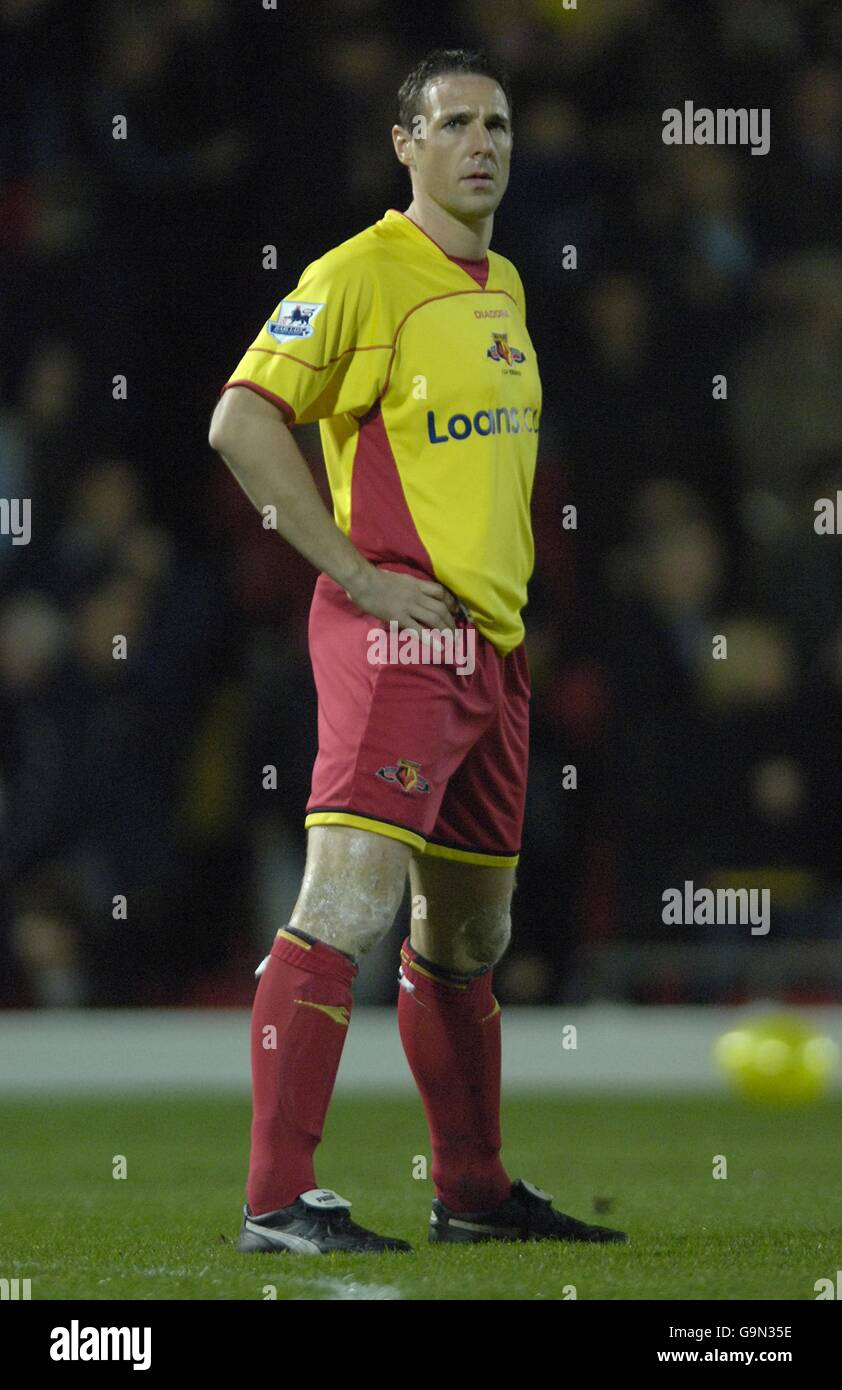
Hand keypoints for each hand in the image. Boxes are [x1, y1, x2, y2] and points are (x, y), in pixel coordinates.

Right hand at [345, 565, 459, 634]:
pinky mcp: (399, 617)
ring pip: (434, 618)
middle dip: (451, 621)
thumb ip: (407, 585)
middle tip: (455, 631)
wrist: (363, 580)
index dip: (450, 602)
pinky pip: (418, 630)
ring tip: (452, 640)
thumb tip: (410, 590)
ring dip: (446, 630)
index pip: (440, 592)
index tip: (454, 610)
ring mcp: (409, 607)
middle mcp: (417, 595)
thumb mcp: (398, 578)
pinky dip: (431, 640)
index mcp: (416, 584)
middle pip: (441, 607)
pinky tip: (440, 648)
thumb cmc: (375, 578)